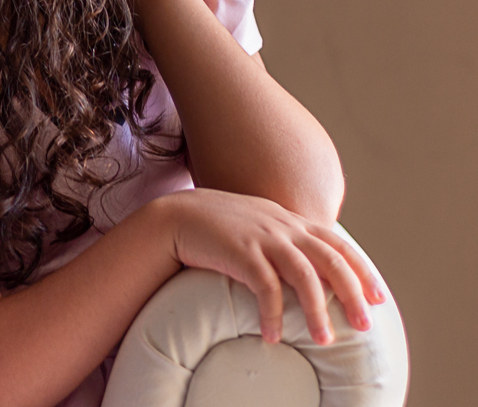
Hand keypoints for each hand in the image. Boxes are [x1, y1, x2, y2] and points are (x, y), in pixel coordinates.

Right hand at [158, 188, 386, 344]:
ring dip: (317, 310)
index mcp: (290, 221)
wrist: (178, 216)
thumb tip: (308, 266)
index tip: (378, 298)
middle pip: (331, 260)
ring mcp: (262, 238)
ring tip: (324, 339)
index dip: (362, 271)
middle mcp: (283, 227)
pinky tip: (271, 336)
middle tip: (364, 325)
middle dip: (353, 294)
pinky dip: (272, 313)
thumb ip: (284, 238)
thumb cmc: (217, 226)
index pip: (338, 245)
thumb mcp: (258, 224)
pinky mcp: (240, 251)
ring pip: (305, 274)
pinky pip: (265, 287)